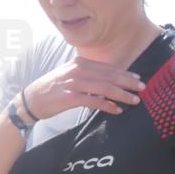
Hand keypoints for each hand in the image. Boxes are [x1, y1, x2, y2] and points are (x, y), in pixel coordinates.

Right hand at [22, 56, 147, 119]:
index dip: (124, 73)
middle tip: (142, 88)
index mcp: (80, 63)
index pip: (108, 68)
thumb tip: (109, 80)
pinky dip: (108, 105)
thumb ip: (89, 74)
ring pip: (105, 88)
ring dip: (122, 94)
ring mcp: (74, 83)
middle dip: (128, 82)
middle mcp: (78, 70)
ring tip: (134, 100)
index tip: (138, 78)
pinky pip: (94, 101)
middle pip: (109, 76)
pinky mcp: (70, 97)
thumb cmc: (54, 88)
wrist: (31, 99)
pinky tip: (117, 110)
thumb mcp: (71, 75)